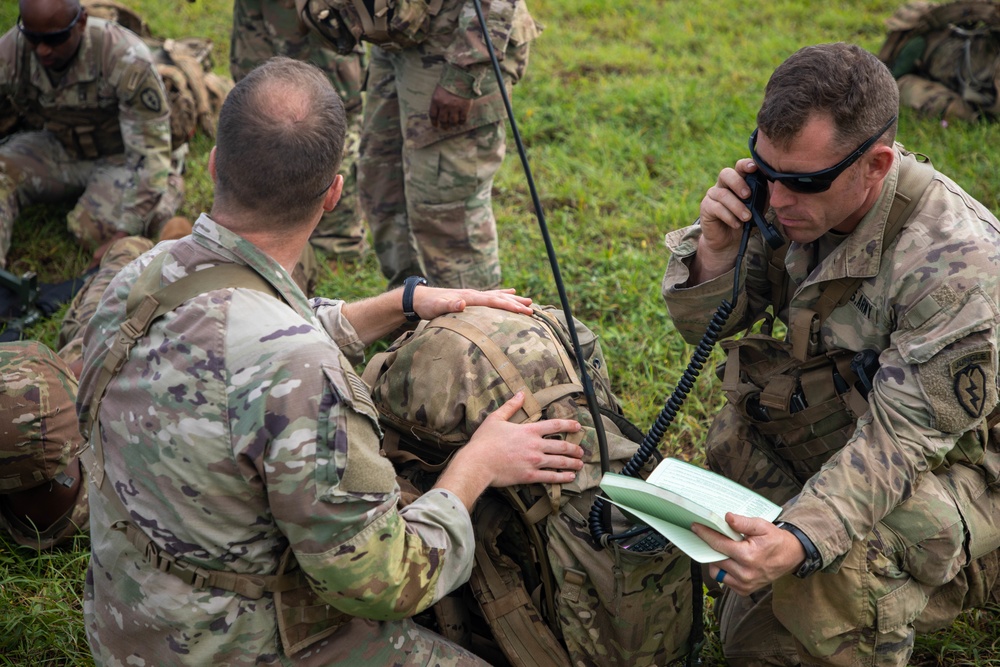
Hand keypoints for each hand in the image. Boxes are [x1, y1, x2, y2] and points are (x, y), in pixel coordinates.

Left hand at [412, 286, 532, 319]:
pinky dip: (503, 293)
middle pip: (501, 298)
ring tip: (529, 300)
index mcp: (470, 297)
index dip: (511, 306)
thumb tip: (462, 303)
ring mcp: (474, 294)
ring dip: (514, 298)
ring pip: (499, 295)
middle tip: (533, 309)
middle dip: (517, 304)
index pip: (495, 302)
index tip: (525, 311)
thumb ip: (449, 305)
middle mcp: (475, 294)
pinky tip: (511, 291)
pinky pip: (492, 295)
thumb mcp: (436, 307)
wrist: (420, 297)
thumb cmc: (429, 305)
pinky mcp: (471, 297)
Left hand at [429, 85, 472, 129]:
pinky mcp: (464, 108)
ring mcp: (454, 107)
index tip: (436, 125)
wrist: (462, 76)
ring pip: (453, 122)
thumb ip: (439, 100)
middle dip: (444, 125)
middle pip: (443, 120)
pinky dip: (461, 122)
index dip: (434, 122)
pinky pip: (462, 119)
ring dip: (453, 125)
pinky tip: (461, 121)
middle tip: (445, 128)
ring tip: (454, 125)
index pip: (433, 115)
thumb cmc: (450, 81)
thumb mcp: (440, 90)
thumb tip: (439, 111)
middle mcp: (444, 105)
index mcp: (436, 100)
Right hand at [435, 392, 583, 508]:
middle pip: (561, 445)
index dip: (569, 424)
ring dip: (572, 462)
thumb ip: (511, 406)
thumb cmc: (484, 441)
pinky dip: (562, 477)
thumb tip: (521, 393)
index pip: (554, 424)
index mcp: (529, 430)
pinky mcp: (530, 476)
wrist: (478, 463)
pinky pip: (550, 477)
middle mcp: (535, 445)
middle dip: (574, 448)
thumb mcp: (496, 418)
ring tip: (580, 464)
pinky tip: (570, 477)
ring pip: (559, 461)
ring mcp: (534, 461)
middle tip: (581, 451)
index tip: (578, 426)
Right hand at [691, 158, 763, 282]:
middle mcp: (723, 185)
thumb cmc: (744, 220)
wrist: (730, 240)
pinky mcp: (706, 208)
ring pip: (722, 194)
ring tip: (746, 217)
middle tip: (748, 195)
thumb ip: (762, 195)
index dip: (745, 164)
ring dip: (737, 206)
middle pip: (726, 174)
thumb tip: (774, 187)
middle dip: (738, 183)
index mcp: (737, 181)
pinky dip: (729, 216)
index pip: (739, 167)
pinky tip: (736, 224)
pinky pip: (716, 208)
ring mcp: (712, 195)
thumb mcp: (758, 207)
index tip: (754, 168)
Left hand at [691, 513, 804, 595]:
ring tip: (726, 551)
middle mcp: (745, 573)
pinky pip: (724, 580)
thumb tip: (727, 517)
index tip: (696, 527)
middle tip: (713, 538)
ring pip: (717, 571)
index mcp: (748, 556)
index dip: (705, 534)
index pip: (719, 544)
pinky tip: (732, 561)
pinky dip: (724, 571)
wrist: (790, 557)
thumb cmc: (775, 540)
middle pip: (715, 558)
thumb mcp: (762, 526)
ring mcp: (744, 584)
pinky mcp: (744, 590)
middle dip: (711, 547)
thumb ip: (743, 522)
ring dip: (717, 560)